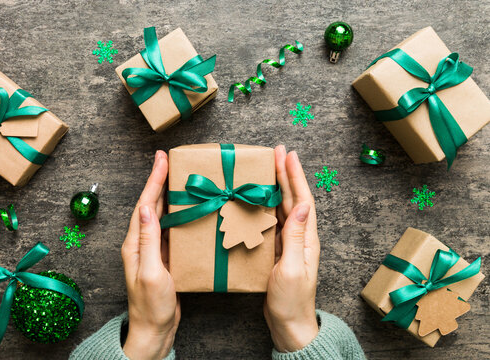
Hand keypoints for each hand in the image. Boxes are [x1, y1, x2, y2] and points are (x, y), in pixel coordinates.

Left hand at [121, 151, 179, 359]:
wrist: (155, 329)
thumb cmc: (152, 305)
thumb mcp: (152, 272)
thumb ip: (149, 241)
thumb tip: (147, 209)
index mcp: (135, 243)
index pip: (145, 204)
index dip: (154, 180)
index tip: (162, 160)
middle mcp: (142, 243)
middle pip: (151, 205)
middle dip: (159, 181)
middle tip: (170, 161)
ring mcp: (153, 250)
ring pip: (161, 215)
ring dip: (168, 195)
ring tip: (180, 179)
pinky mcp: (164, 257)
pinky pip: (170, 229)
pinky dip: (178, 215)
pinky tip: (188, 210)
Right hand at [264, 145, 319, 351]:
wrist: (289, 324)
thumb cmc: (291, 300)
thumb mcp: (293, 268)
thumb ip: (295, 237)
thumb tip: (301, 205)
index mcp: (306, 238)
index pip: (302, 199)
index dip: (295, 176)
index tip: (288, 155)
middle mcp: (300, 236)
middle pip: (294, 198)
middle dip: (287, 174)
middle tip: (278, 152)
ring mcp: (290, 243)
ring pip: (284, 207)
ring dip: (278, 186)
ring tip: (269, 168)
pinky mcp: (279, 251)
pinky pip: (274, 221)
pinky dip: (268, 206)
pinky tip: (260, 200)